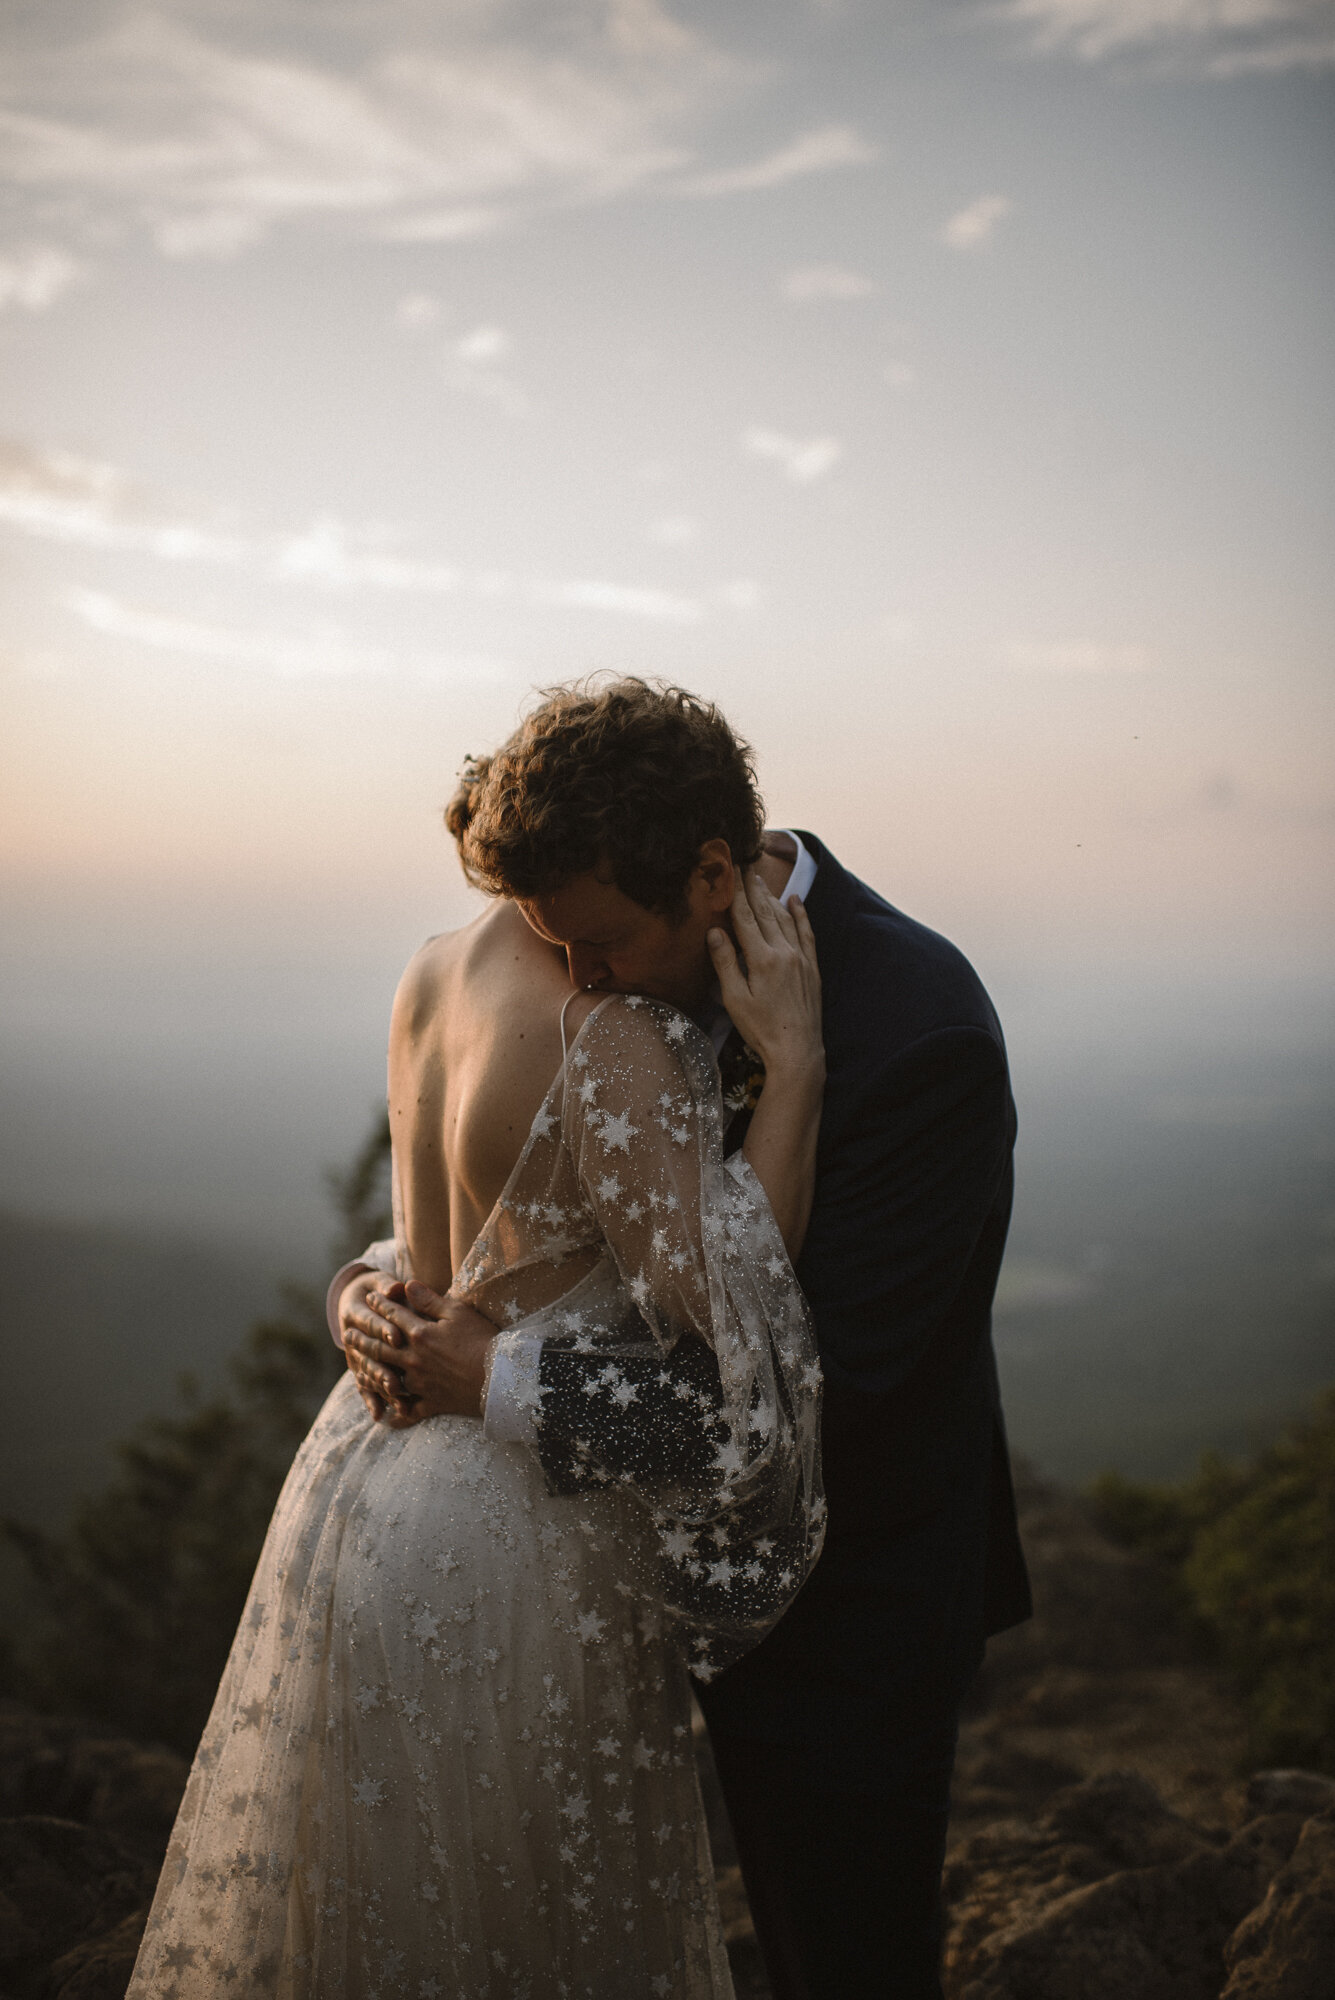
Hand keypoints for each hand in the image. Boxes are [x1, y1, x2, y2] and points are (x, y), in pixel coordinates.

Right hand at [339, 1270, 406, 1423]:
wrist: (358, 1299)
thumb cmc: (378, 1289)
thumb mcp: (380, 1282)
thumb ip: (387, 1287)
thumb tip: (396, 1287)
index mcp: (354, 1312)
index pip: (370, 1322)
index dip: (383, 1329)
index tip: (397, 1337)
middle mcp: (350, 1335)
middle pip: (367, 1353)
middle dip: (382, 1366)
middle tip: (397, 1379)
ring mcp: (353, 1354)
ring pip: (366, 1372)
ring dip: (379, 1386)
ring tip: (395, 1397)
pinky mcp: (359, 1368)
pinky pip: (364, 1386)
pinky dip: (371, 1401)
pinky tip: (379, 1415)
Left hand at [343, 1280, 497, 1426]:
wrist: (500, 1378)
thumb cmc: (482, 1340)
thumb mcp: (458, 1312)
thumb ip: (429, 1300)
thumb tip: (407, 1285)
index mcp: (420, 1334)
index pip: (394, 1316)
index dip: (380, 1305)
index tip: (369, 1298)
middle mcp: (413, 1360)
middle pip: (381, 1348)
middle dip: (363, 1339)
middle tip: (348, 1335)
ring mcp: (420, 1384)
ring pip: (387, 1379)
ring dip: (370, 1374)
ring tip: (358, 1370)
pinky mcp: (431, 1403)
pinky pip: (408, 1411)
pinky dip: (396, 1415)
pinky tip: (386, 1417)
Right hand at [707, 869, 822, 1081]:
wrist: (798, 1051)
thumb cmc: (761, 1029)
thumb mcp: (735, 999)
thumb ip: (725, 963)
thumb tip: (714, 931)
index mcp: (762, 959)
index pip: (744, 918)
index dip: (735, 893)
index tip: (729, 872)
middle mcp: (784, 952)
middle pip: (765, 912)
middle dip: (752, 888)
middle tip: (744, 867)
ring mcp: (801, 959)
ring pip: (786, 919)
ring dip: (772, 897)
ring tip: (761, 881)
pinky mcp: (812, 968)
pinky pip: (806, 933)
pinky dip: (801, 914)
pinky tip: (796, 900)